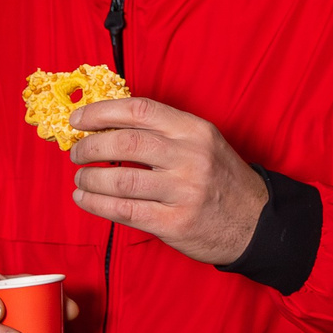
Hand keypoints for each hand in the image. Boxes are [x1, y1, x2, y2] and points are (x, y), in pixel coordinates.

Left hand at [68, 98, 270, 266]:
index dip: (101, 112)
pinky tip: (85, 199)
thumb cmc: (220, 180)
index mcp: (195, 130)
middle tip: (77, 153)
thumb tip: (105, 126)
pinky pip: (124, 211)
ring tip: (81, 179)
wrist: (255, 222)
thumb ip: (163, 132)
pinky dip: (96, 204)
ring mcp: (184, 191)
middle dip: (89, 147)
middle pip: (125, 143)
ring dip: (89, 179)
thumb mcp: (203, 143)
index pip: (140, 110)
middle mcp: (191, 157)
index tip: (77, 119)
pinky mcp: (175, 222)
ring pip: (120, 179)